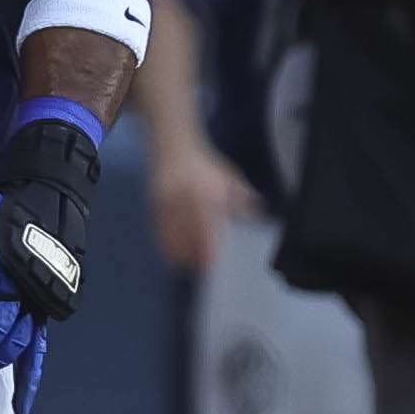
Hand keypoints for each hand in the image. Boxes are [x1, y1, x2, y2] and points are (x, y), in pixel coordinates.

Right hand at [148, 141, 258, 271]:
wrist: (174, 145)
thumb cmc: (205, 164)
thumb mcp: (228, 177)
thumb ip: (242, 197)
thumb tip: (260, 216)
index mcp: (205, 192)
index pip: (206, 227)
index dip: (208, 248)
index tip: (213, 263)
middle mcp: (184, 199)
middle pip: (188, 236)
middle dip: (195, 255)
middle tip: (204, 268)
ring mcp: (166, 203)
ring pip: (171, 237)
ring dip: (181, 254)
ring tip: (190, 265)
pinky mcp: (154, 206)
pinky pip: (159, 232)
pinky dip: (167, 246)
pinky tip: (175, 256)